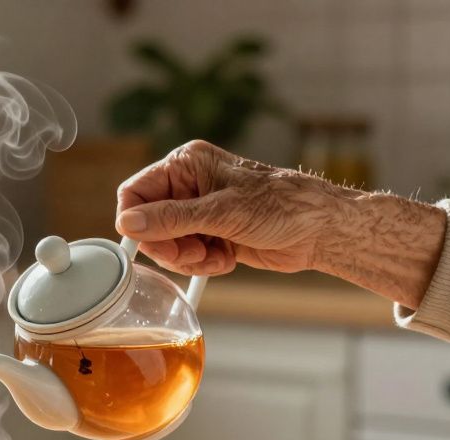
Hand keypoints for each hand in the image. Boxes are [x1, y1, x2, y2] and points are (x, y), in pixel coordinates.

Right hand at [115, 140, 446, 308]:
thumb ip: (171, 218)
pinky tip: (227, 258)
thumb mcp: (221, 212)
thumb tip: (129, 223)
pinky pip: (188, 256)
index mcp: (186, 165)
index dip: (137, 222)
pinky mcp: (211, 234)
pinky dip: (204, 264)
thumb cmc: (281, 205)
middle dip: (169, 245)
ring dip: (189, 258)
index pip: (136, 192)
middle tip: (192, 255)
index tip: (150, 244)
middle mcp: (189, 186)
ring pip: (167, 244)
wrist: (320, 229)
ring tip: (216, 256)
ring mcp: (200, 212)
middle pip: (149, 224)